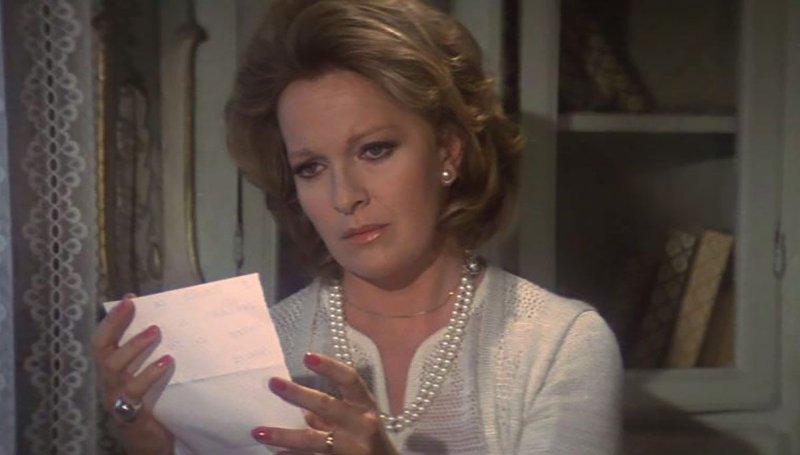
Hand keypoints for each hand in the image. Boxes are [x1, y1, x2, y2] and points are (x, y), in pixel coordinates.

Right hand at [91, 294, 174, 454]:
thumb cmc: (154, 404)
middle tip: (133, 306)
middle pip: (102, 350)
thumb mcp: (151, 376)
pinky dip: (149, 374)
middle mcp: (110, 382)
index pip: (104, 340)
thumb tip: (172, 323)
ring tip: (155, 331)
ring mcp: (116, 398)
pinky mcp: (129, 414)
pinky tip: (167, 362)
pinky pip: (134, 392)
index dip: (114, 319)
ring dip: (134, 346)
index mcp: (113, 370)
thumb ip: (154, 355)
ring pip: (114, 368)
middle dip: (116, 325)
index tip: (130, 298)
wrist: (153, 443)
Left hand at [252, 353, 397, 454]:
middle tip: (273, 383)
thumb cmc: (369, 435)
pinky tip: (275, 453)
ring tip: (258, 432)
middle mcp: (359, 425)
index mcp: (364, 406)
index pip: (349, 380)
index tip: (307, 356)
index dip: (330, 367)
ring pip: (312, 440)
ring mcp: (348, 448)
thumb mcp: (359, 417)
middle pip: (326, 406)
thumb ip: (333, 409)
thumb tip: (301, 403)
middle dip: (298, 395)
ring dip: (283, 435)